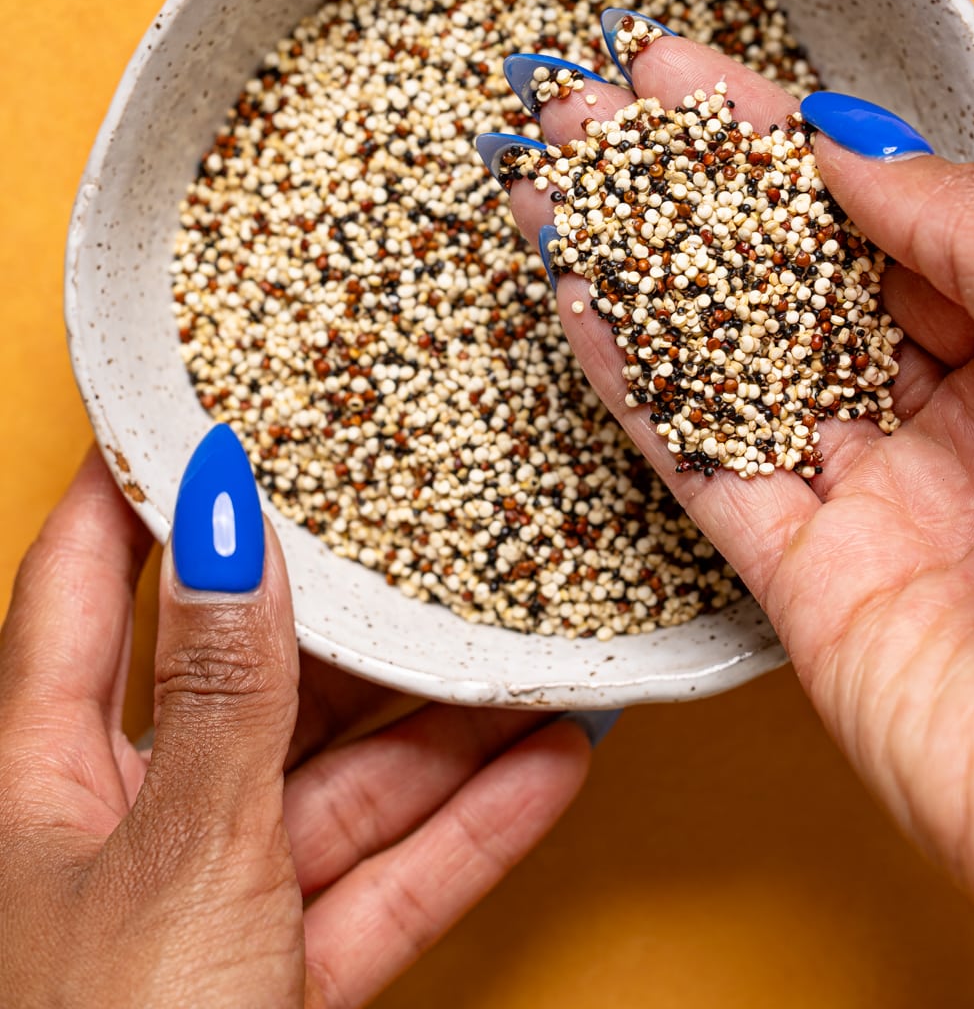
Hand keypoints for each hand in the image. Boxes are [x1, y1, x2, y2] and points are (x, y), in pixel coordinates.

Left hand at [0, 446, 591, 1007]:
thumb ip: (224, 688)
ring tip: (527, 641)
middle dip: (347, 612)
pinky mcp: (285, 977)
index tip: (201, 397)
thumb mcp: (176, 853)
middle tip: (420, 523)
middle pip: (247, 676)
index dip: (136, 485)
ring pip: (340, 780)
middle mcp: (125, 820)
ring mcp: (212, 902)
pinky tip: (547, 765)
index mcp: (41, 769)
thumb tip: (226, 519)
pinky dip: (468, 832)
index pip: (85, 581)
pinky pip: (385, 882)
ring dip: (443, 724)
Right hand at [503, 25, 973, 993]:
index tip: (681, 73)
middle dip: (676, 185)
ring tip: (546, 181)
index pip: (871, 209)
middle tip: (585, 110)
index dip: (769, 135)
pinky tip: (569, 301)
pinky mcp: (797, 578)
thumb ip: (963, 222)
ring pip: (723, 354)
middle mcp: (939, 408)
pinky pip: (698, 460)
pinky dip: (630, 383)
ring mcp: (862, 491)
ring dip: (628, 265)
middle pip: (781, 271)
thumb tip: (848, 144)